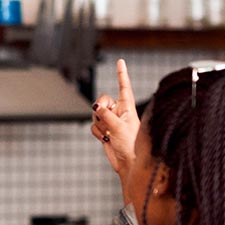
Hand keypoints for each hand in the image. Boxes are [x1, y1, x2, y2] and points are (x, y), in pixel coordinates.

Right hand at [91, 59, 140, 186]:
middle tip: (105, 118)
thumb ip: (106, 114)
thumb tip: (95, 108)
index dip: (121, 74)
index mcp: (128, 107)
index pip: (124, 87)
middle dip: (101, 109)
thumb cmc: (131, 145)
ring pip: (96, 115)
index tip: (120, 61)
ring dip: (100, 125)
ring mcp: (111, 121)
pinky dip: (98, 133)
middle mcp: (119, 112)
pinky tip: (106, 140)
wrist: (128, 163)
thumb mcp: (119, 126)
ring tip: (110, 134)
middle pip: (103, 100)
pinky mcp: (105, 131)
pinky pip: (94, 126)